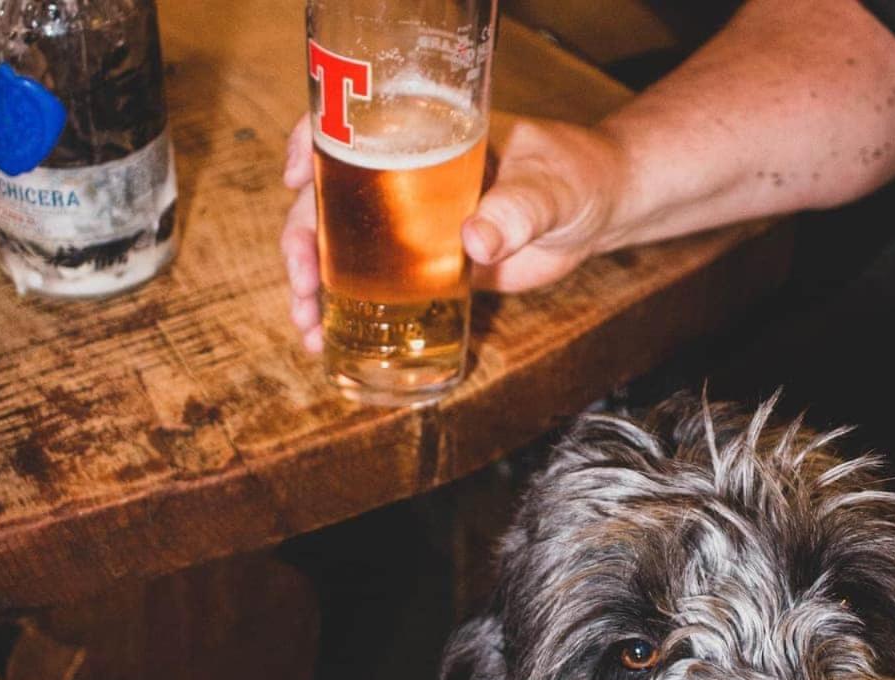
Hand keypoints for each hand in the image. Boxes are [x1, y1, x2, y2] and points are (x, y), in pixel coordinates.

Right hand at [279, 112, 627, 352]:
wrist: (599, 212)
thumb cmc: (576, 177)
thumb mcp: (550, 188)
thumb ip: (517, 210)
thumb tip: (474, 242)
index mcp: (428, 135)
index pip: (353, 126)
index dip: (313, 146)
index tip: (296, 179)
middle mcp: (407, 175)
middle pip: (331, 199)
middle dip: (302, 241)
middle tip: (303, 284)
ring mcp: (412, 222)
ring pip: (343, 247)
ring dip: (315, 285)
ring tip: (309, 325)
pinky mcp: (428, 265)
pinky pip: (376, 284)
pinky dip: (347, 310)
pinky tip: (329, 338)